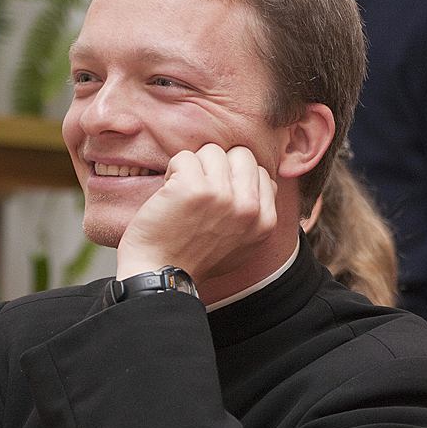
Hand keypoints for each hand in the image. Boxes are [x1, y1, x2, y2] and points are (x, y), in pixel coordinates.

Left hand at [116, 144, 276, 284]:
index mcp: (264, 221)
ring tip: (184, 195)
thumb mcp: (243, 245)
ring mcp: (222, 196)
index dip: (234, 179)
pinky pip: (184, 157)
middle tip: (200, 192)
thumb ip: (256, 214)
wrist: (162, 276)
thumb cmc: (195, 260)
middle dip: (217, 167)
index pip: (260, 172)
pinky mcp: (193, 188)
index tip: (216, 201)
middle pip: (241, 154)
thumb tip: (264, 182)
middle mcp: (248, 207)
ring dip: (193, 168)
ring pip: (212, 151)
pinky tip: (169, 195)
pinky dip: (172, 171)